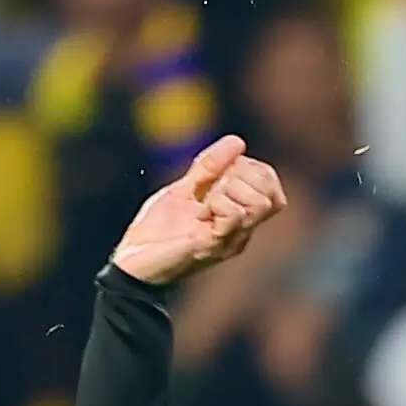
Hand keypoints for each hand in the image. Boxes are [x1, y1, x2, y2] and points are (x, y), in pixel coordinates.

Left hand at [113, 136, 285, 288]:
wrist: (132, 262)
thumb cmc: (158, 231)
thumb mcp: (184, 189)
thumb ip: (209, 167)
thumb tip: (238, 142)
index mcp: (239, 220)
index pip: (272, 189)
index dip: (254, 170)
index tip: (223, 172)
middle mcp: (241, 234)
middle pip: (273, 198)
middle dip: (244, 177)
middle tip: (213, 187)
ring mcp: (229, 242)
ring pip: (258, 204)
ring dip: (230, 190)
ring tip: (205, 203)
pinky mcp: (211, 246)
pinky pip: (233, 215)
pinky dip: (217, 203)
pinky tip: (199, 213)